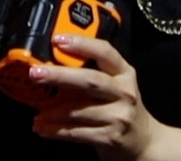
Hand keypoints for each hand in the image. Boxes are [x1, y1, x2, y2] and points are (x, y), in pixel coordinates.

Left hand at [29, 35, 159, 159]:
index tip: (58, 39)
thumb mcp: (116, 85)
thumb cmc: (121, 108)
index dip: (82, 44)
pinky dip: (56, 131)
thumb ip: (92, 73)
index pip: (105, 52)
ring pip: (79, 110)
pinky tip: (42, 128)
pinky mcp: (111, 138)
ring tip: (36, 113)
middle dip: (60, 75)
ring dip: (53, 112)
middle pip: (90, 80)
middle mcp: (124, 92)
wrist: (144, 142)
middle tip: (35, 73)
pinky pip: (77, 133)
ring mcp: (119, 116)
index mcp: (124, 73)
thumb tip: (51, 64)